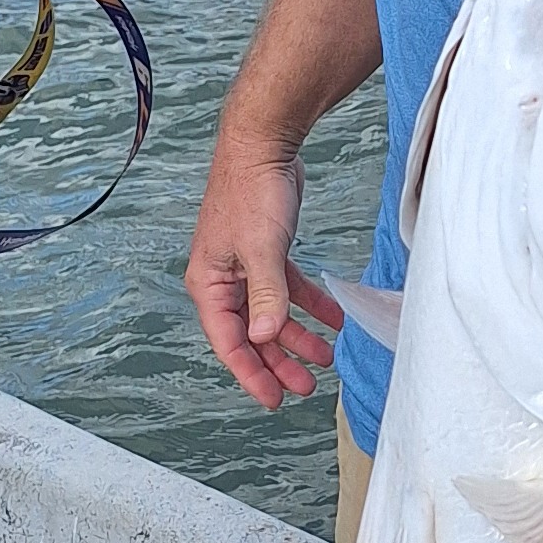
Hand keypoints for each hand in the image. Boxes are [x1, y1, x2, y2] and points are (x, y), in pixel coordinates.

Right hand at [184, 127, 343, 408]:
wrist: (263, 143)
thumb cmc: (251, 190)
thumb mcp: (262, 249)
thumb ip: (266, 296)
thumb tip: (264, 337)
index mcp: (209, 284)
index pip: (229, 343)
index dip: (252, 374)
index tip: (275, 398)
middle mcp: (223, 280)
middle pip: (251, 334)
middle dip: (278, 362)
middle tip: (305, 387)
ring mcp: (245, 266)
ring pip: (271, 314)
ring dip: (296, 337)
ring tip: (325, 357)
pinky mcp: (268, 251)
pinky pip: (287, 288)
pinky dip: (309, 305)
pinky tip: (333, 318)